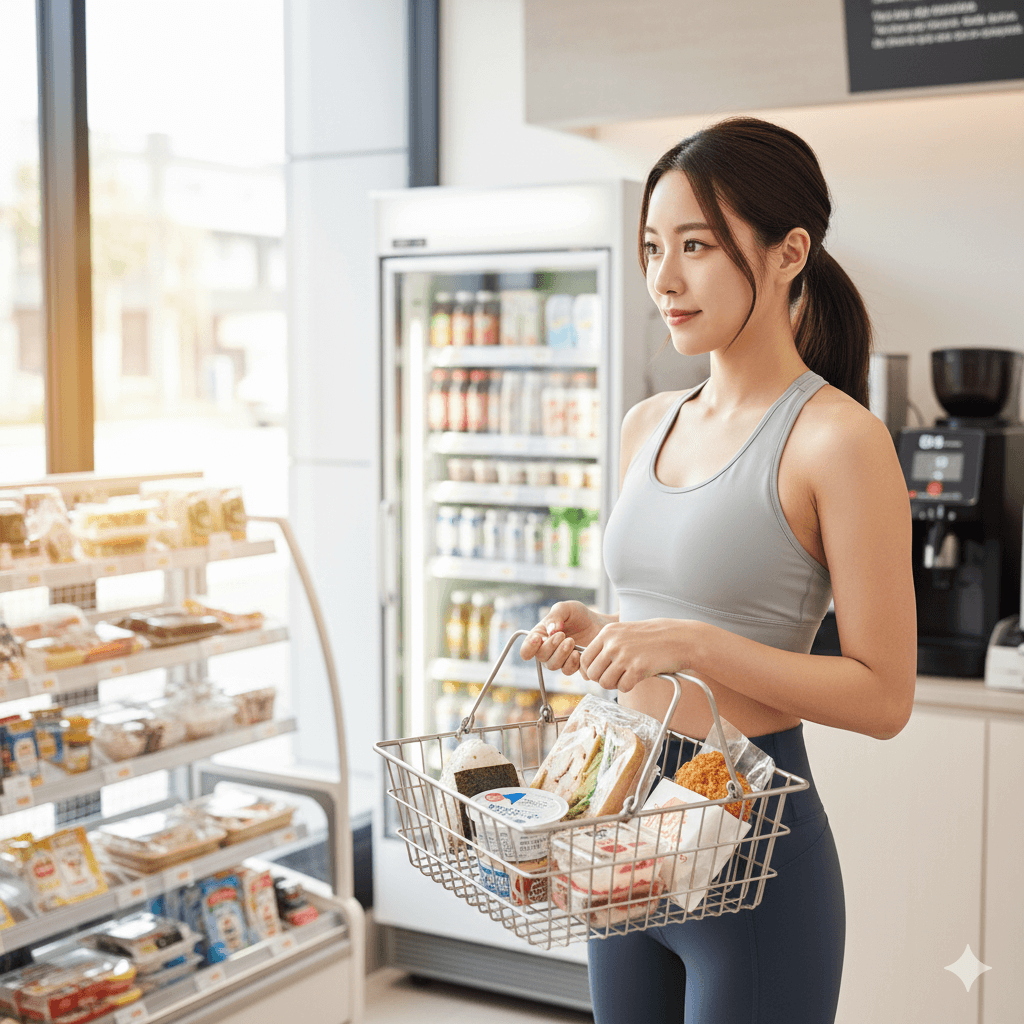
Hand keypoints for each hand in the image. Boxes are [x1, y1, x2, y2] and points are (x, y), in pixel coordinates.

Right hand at [519, 601, 608, 675]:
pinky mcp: (572, 666)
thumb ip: (555, 616)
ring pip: (552, 665)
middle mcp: (547, 650)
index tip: (537, 639)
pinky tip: (577, 653)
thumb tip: (550, 631)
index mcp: (540, 636)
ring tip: (571, 642)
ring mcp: (559, 659)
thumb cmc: (579, 615)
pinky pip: (567, 670)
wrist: (598, 624)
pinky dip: (571, 663)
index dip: (528, 647)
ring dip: (561, 654)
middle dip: (550, 646)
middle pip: (540, 657)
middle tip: (563, 635)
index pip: (526, 649)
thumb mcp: (566, 608)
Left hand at [579, 618, 698, 692]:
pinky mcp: (638, 668)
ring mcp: (625, 656)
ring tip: (627, 676)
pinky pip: (623, 687)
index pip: (584, 658)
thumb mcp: (625, 632)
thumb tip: (589, 668)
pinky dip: (629, 686)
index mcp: (607, 632)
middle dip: (602, 679)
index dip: (591, 670)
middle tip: (616, 676)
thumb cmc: (653, 637)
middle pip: (593, 673)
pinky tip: (638, 677)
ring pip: (605, 683)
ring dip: (615, 684)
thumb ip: (607, 645)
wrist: (680, 638)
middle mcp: (613, 643)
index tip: (601, 672)